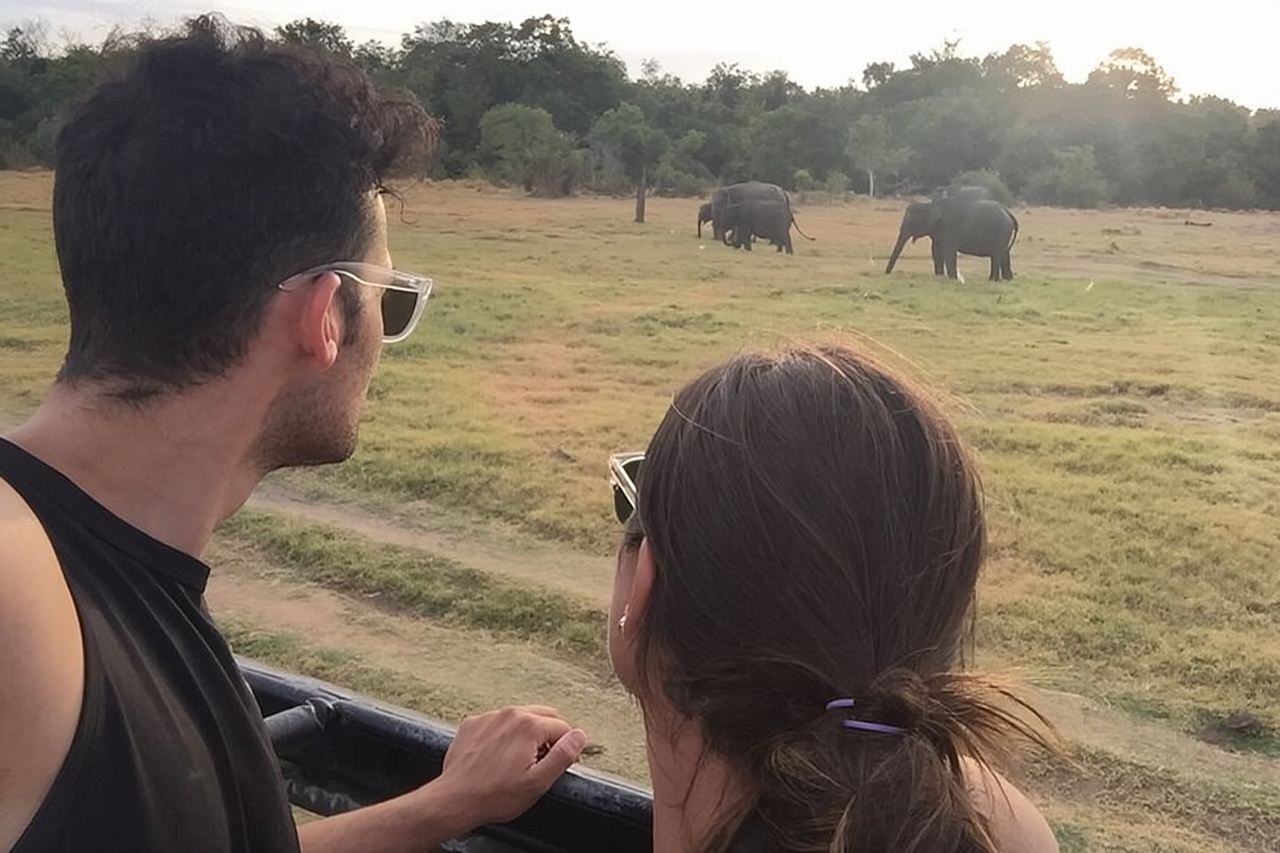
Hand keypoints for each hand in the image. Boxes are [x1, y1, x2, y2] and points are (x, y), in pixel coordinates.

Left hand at [430, 705, 586, 828]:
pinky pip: (498, 721)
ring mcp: (489, 717)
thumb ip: (563, 755)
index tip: (558, 763)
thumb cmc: (495, 795)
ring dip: (528, 733)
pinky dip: (504, 734)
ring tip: (519, 760)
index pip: (564, 727)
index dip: (566, 747)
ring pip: (522, 716)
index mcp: (529, 726)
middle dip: (551, 734)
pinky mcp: (473, 723)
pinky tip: (498, 755)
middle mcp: (510, 713)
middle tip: (542, 760)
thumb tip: (579, 735)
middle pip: (545, 715)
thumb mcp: (538, 782)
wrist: (455, 799)